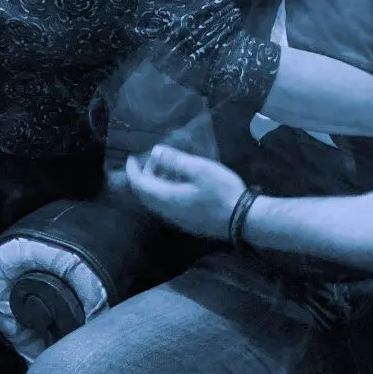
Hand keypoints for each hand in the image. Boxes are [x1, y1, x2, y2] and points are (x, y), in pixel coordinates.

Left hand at [124, 144, 246, 239]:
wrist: (241, 221)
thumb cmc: (222, 192)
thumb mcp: (200, 170)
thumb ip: (176, 161)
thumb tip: (155, 151)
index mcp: (167, 198)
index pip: (140, 185)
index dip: (132, 171)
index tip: (131, 158)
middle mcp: (167, 211)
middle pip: (145, 194)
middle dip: (144, 175)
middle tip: (151, 158)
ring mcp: (177, 219)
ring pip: (156, 200)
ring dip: (155, 183)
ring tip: (165, 167)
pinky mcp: (187, 221)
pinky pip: (167, 205)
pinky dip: (165, 191)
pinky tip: (179, 182)